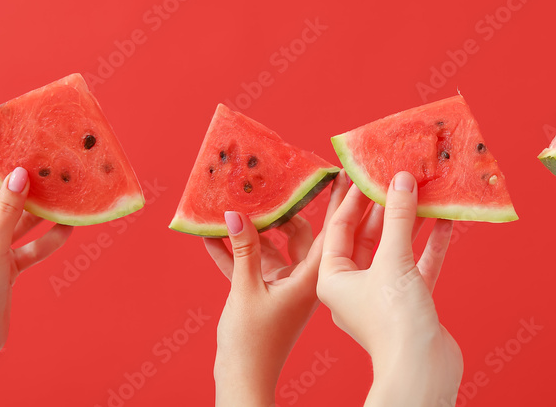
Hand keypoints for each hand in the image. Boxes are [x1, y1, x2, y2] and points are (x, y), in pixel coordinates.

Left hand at [0, 164, 72, 347]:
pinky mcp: (6, 266)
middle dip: (14, 180)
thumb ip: (8, 208)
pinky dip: (47, 237)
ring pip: (15, 220)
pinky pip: (29, 245)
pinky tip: (69, 225)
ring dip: (36, 207)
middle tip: (39, 158)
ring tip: (60, 186)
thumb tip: (19, 173)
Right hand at [206, 172, 349, 406]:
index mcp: (312, 278)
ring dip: (255, 227)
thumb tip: (236, 213)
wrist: (243, 383)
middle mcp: (304, 279)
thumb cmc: (253, 344)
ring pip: (273, 246)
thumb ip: (243, 250)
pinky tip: (210, 233)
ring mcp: (285, 287)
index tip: (345, 173)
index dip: (338, 201)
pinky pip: (252, 263)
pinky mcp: (266, 294)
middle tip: (286, 175)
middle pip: (301, 233)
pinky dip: (234, 251)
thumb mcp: (246, 290)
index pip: (332, 230)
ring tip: (241, 196)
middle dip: (289, 206)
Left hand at [318, 172, 461, 406]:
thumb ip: (398, 217)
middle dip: (386, 206)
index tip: (366, 169)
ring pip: (396, 250)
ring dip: (411, 222)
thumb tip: (401, 179)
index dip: (354, 197)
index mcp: (333, 278)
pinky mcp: (410, 304)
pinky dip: (430, 245)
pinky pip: (418, 266)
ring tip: (425, 190)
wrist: (423, 372)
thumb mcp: (393, 260)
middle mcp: (354, 287)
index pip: (340, 227)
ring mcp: (383, 296)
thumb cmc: (394, 321)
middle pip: (369, 236)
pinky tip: (444, 220)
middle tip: (398, 174)